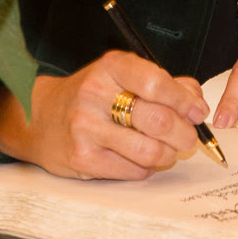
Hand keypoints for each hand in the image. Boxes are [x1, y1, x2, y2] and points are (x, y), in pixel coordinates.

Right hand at [0, 50, 208, 179]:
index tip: (197, 111)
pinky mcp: (83, 159)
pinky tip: (139, 158)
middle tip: (188, 137)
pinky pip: (134, 171)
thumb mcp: (122, 76)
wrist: (40, 118)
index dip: (184, 101)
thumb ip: (163, 83)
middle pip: (158, 120)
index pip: (156, 82)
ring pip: (150, 151)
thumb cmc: (92, 96)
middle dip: (184, 133)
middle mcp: (95, 94)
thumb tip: (196, 102)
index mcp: (110, 68)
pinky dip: (146, 168)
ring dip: (168, 154)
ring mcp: (86, 129)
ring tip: (166, 149)